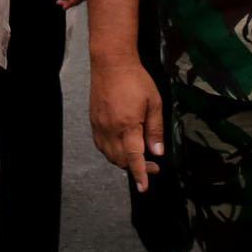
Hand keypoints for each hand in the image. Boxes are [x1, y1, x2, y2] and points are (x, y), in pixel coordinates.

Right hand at [88, 50, 166, 191]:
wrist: (111, 63)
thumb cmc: (136, 80)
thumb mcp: (154, 102)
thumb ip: (155, 129)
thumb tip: (157, 152)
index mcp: (128, 125)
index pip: (134, 157)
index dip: (140, 174)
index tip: (144, 188)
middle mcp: (111, 129)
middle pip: (121, 160)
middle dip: (136, 168)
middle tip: (152, 166)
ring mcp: (100, 126)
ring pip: (110, 155)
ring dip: (124, 162)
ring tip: (138, 158)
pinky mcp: (94, 122)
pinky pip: (102, 146)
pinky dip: (112, 153)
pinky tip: (122, 148)